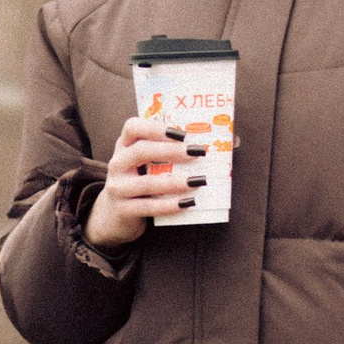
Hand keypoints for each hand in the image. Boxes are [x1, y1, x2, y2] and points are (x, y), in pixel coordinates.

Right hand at [86, 117, 232, 250]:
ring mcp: (117, 187)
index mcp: (124, 146)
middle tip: (198, 152)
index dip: (156, 127)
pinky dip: (170, 205)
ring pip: (146, 182)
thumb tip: (229, 142)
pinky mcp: (123, 210)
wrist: (115, 216)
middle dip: (171, 151)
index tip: (182, 132)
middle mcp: (117, 163)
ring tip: (200, 180)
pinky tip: (189, 203)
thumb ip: (173, 152)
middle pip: (141, 151)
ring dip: (175, 181)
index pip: (133, 127)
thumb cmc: (142, 181)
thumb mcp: (148, 164)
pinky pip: (148, 206)